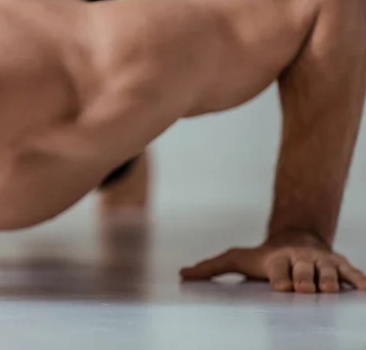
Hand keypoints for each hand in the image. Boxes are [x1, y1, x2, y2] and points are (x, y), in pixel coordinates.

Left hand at [179, 232, 365, 292]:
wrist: (295, 239)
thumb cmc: (263, 256)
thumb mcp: (236, 259)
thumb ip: (210, 268)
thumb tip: (181, 274)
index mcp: (275, 260)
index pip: (278, 270)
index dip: (280, 278)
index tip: (282, 287)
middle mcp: (299, 260)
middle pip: (304, 271)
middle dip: (305, 280)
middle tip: (307, 290)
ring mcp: (321, 263)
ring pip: (329, 273)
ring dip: (331, 281)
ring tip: (331, 291)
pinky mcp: (339, 266)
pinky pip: (353, 273)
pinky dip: (359, 280)